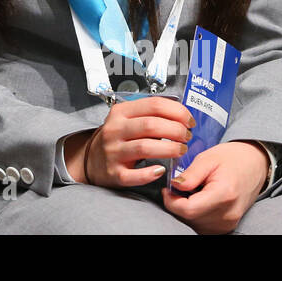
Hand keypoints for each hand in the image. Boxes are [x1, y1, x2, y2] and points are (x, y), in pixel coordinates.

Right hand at [64, 97, 193, 187]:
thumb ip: (150, 114)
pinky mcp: (114, 173)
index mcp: (121, 112)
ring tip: (181, 151)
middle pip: (151, 125)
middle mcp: (115, 130)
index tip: (189, 121)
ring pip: (145, 147)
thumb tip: (181, 115)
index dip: (177, 112)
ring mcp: (113, 152)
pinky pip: (134, 175)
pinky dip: (150, 174)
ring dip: (169, 149)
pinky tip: (161, 170)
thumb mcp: (127, 119)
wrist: (92, 159)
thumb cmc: (118, 138)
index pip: (154, 105)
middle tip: (186, 137)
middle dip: (176, 130)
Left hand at [161, 140, 268, 233]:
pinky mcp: (228, 226)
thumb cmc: (232, 158)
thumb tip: (174, 186)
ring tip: (190, 191)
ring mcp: (229, 223)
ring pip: (194, 224)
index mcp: (224, 194)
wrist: (255, 165)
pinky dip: (195, 215)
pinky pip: (203, 226)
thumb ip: (190, 174)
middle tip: (177, 188)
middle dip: (177, 204)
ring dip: (185, 210)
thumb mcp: (208, 158)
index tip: (167, 189)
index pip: (188, 210)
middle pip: (190, 218)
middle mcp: (228, 214)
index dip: (171, 201)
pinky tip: (198, 200)